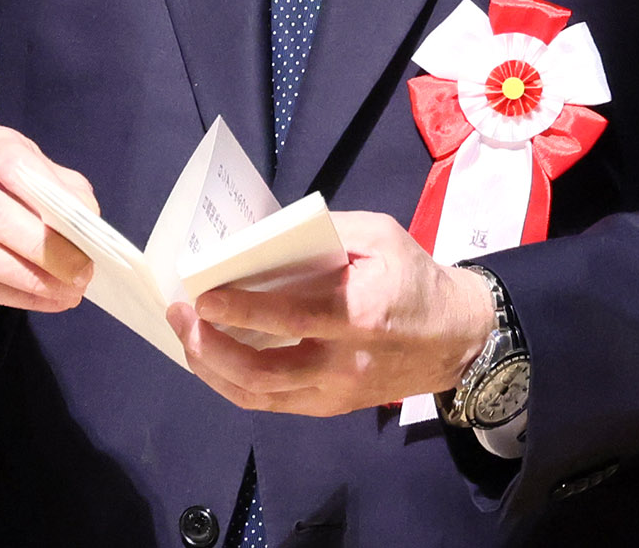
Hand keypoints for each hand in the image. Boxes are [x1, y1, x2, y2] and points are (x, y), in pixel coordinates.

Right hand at [0, 125, 98, 312]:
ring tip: (66, 292)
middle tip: (79, 271)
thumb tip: (86, 225)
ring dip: (29, 280)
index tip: (84, 227)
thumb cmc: (15, 183)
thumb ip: (66, 192)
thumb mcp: (43, 172)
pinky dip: (16, 297)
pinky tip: (47, 299)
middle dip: (41, 248)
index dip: (50, 196)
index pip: (14, 166)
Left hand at [163, 211, 495, 416]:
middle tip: (181, 316)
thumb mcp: (380, 235)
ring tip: (187, 338)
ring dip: (214, 369)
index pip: (291, 318)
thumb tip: (264, 238)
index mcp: (362, 313)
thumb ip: (325, 233)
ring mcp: (338, 393)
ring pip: (261, 396)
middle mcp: (346, 362)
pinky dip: (236, 384)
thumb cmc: (415, 277)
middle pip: (264, 371)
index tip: (202, 296)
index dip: (242, 309)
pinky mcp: (333, 406)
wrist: (457, 336)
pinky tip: (213, 360)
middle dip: (211, 346)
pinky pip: (273, 403)